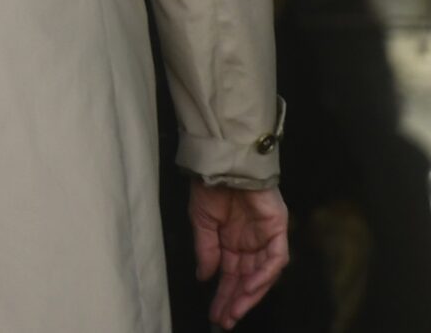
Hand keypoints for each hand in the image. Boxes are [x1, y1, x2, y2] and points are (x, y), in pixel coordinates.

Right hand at [190, 180, 288, 328]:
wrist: (222, 163)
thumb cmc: (210, 187)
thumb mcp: (201, 221)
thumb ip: (206, 250)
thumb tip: (204, 277)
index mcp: (231, 241)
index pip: (230, 275)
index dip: (223, 295)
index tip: (215, 313)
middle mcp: (251, 243)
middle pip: (246, 279)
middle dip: (236, 301)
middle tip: (225, 319)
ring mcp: (266, 238)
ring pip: (263, 274)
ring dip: (250, 294)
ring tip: (236, 310)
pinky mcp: (279, 230)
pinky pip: (276, 259)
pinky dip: (264, 274)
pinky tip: (250, 286)